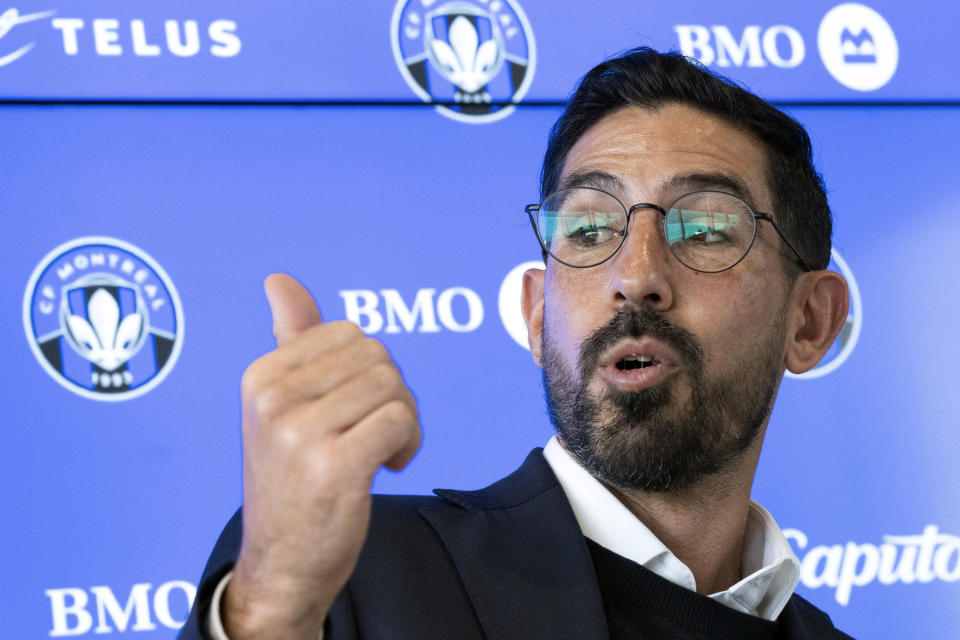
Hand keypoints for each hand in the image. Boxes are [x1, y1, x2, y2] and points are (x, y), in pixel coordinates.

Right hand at [222, 273, 420, 638]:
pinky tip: (387, 466)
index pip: (348, 333)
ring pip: (393, 387)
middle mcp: (274, 398)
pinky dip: (408, 442)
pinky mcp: (334, 464)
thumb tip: (280, 279)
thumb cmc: (291, 481)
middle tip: (375, 432)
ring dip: (403, 421)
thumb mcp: (281, 408)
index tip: (354, 408)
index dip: (368, 369)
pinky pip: (400, 420)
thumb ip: (289, 339)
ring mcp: (301, 431)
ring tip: (381, 451)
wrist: (281, 565)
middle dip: (391, 393)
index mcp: (261, 377)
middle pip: (376, 355)